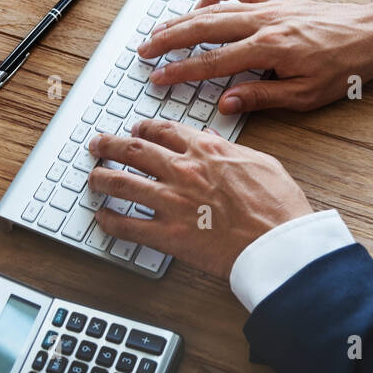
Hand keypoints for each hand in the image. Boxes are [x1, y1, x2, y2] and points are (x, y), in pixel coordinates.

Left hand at [87, 119, 312, 278]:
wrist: (280, 244)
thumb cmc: (278, 207)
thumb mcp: (261, 162)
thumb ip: (231, 149)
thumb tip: (212, 138)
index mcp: (207, 151)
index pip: (164, 131)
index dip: (143, 128)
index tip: (135, 129)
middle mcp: (184, 171)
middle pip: (135, 150)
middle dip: (110, 145)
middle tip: (98, 144)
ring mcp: (173, 202)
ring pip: (123, 183)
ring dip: (102, 178)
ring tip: (93, 177)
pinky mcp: (169, 236)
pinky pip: (129, 226)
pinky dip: (110, 221)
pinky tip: (102, 218)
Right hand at [137, 0, 372, 113]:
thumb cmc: (345, 68)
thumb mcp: (305, 95)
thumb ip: (262, 97)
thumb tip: (225, 103)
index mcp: (269, 48)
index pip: (212, 61)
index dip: (180, 70)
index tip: (156, 77)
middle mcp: (264, 21)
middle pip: (204, 28)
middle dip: (169, 39)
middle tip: (143, 50)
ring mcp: (270, 5)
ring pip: (215, 8)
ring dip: (183, 18)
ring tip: (158, 30)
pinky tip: (201, 4)